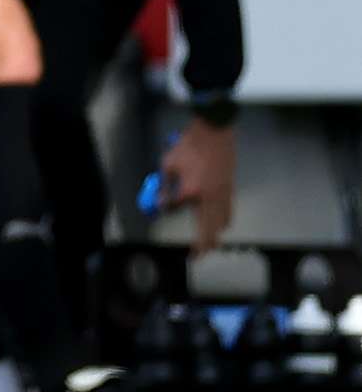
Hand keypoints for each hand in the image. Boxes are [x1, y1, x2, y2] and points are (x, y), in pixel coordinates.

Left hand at [159, 121, 236, 254]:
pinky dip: (223, 223)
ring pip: (221, 224)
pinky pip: (228, 213)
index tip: (164, 206)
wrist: (215, 133)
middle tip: (196, 257)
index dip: (168, 208)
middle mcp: (209, 198)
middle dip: (202, 246)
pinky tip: (219, 225)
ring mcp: (223, 195)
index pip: (176, 209)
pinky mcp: (230, 191)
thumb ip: (164, 185)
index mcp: (191, 191)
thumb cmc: (190, 146)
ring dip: (214, 237)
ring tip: (207, 246)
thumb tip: (161, 203)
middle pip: (207, 230)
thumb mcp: (168, 163)